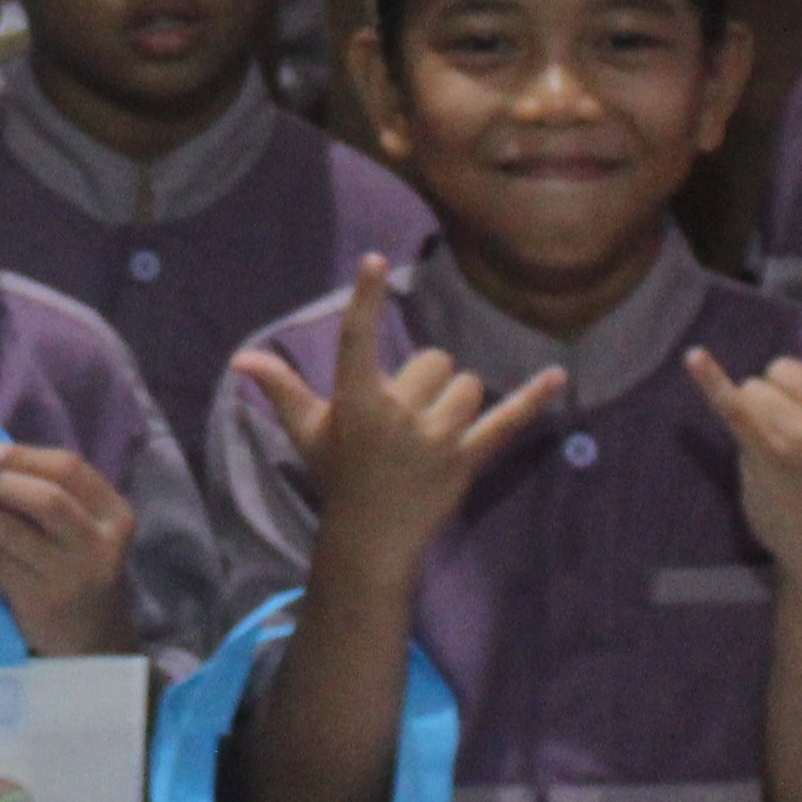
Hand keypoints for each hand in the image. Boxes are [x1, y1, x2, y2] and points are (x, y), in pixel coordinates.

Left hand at [0, 438, 143, 656]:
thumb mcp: (86, 527)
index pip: (68, 469)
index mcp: (114, 514)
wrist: (95, 640)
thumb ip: (51, 491)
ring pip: (11, 531)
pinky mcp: (38, 602)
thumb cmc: (81, 566)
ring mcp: (69, 577)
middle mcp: (98, 545)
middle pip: (46, 499)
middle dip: (2, 484)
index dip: (22, 456)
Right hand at [235, 257, 567, 582]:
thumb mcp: (307, 433)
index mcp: (356, 403)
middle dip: (424, 381)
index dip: (364, 299)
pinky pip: (508, 422)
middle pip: (433, 361)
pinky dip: (535, 400)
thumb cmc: (338, 477)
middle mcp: (398, 416)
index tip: (373, 261)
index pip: (357, 340)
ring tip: (432, 430)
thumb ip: (281, 389)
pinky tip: (560, 375)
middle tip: (404, 417)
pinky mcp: (468, 459)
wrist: (372, 539)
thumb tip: (241, 359)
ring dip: (455, 399)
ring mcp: (438, 439)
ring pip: (467, 386)